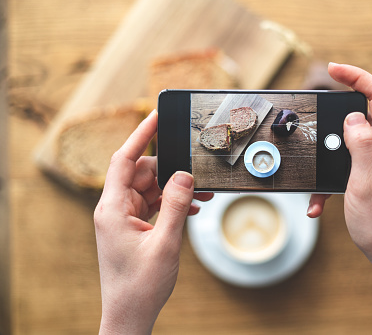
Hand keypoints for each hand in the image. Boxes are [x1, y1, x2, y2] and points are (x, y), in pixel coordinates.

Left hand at [94, 110, 212, 333]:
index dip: (141, 135)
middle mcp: (115, 209)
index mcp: (113, 209)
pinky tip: (192, 209)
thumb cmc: (140, 285)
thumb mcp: (165, 243)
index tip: (157, 116)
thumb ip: (177, 205)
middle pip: (143, 173)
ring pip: (151, 189)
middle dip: (170, 171)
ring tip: (201, 196)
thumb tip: (186, 174)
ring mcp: (124, 218)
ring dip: (175, 190)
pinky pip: (154, 204)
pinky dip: (172, 203)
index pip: (124, 160)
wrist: (130, 313)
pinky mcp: (133, 227)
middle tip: (196, 175)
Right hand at [307, 63, 371, 272]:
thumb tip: (353, 116)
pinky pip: (348, 167)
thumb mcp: (365, 185)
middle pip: (363, 114)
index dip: (358, 77)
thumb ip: (361, 146)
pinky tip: (319, 205)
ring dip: (328, 161)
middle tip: (312, 130)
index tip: (333, 68)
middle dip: (334, 120)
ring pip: (349, 144)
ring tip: (317, 192)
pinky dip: (331, 182)